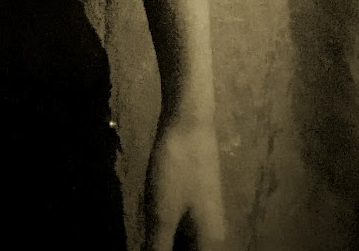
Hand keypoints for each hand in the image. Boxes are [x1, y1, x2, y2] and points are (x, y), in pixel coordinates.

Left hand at [142, 115, 225, 250]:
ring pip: (185, 244)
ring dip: (165, 243)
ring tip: (145, 235)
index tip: (150, 247)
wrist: (190, 121)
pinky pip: (182, 232)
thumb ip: (158, 248)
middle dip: (165, 249)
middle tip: (146, 239)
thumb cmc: (177, 167)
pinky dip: (167, 235)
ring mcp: (204, 218)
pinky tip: (150, 229)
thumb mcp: (162, 214)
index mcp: (209, 245)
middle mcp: (212, 237)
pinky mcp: (194, 204)